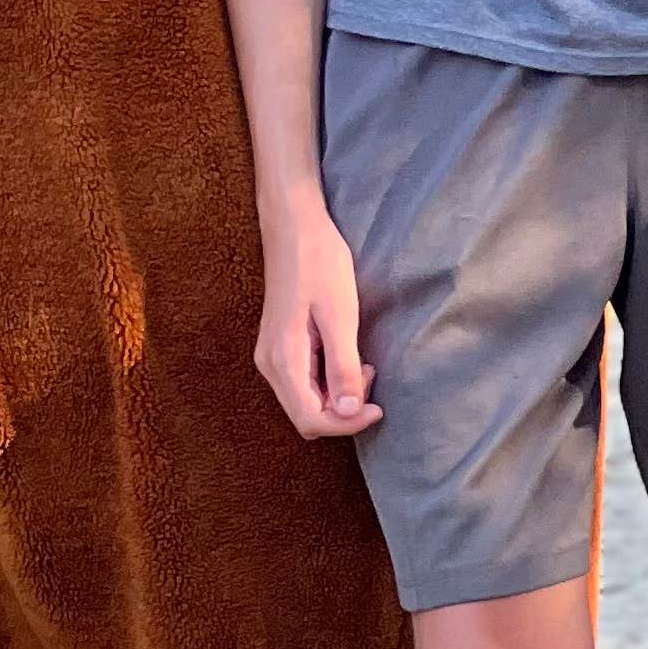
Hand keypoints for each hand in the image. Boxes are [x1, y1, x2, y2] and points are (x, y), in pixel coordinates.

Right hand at [253, 195, 379, 439]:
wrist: (293, 225)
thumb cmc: (318, 262)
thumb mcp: (340, 315)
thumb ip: (343, 367)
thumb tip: (350, 412)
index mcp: (282, 359)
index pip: (311, 419)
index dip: (347, 423)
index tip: (378, 406)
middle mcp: (269, 364)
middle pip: (306, 415)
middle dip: (343, 411)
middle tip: (370, 376)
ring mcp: (271, 355)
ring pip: (305, 401)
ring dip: (337, 395)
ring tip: (362, 363)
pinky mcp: (278, 345)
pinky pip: (303, 381)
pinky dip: (328, 381)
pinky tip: (345, 354)